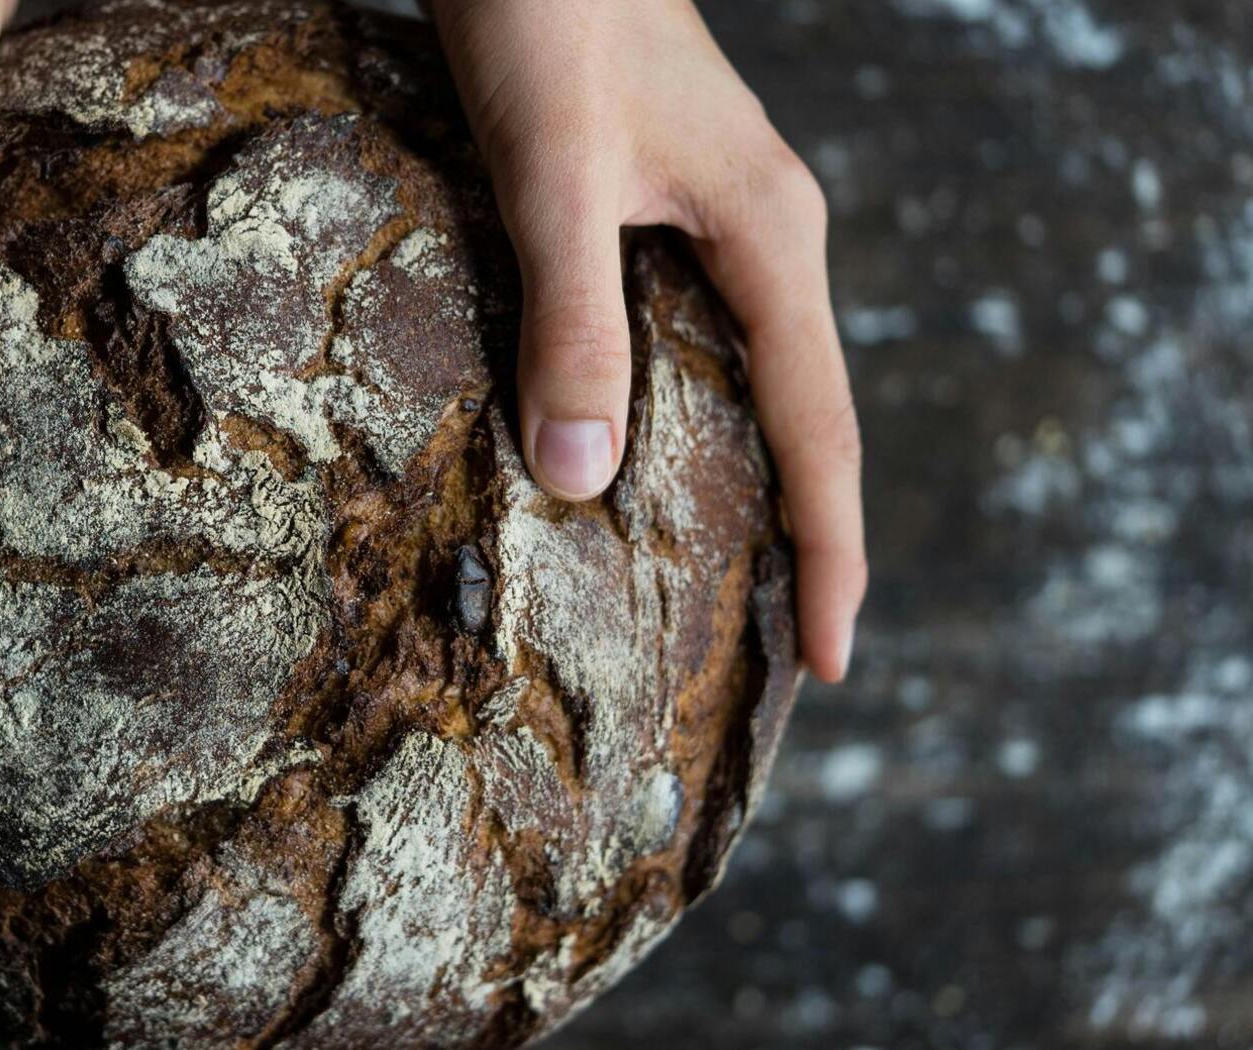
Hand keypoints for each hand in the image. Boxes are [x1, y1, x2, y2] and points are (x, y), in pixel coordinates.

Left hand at [430, 0, 866, 681]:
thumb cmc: (549, 20)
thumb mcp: (555, 176)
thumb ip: (572, 317)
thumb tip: (582, 477)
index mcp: (769, 239)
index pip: (821, 430)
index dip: (831, 553)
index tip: (833, 662)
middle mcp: (760, 237)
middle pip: (801, 416)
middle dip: (801, 536)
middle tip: (782, 655)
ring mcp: (712, 217)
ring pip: (744, 379)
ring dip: (741, 480)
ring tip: (722, 585)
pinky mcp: (656, 203)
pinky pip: (687, 336)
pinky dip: (674, 412)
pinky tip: (634, 452)